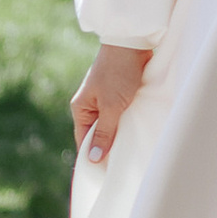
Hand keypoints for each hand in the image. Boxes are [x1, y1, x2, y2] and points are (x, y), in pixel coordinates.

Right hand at [70, 42, 148, 164]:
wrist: (132, 41)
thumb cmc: (119, 72)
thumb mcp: (112, 106)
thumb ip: (105, 132)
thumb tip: (93, 159)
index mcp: (81, 108)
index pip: (84, 141)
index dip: (93, 158)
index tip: (105, 176)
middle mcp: (89, 105)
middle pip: (97, 135)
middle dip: (107, 148)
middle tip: (121, 167)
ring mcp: (104, 99)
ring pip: (110, 125)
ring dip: (119, 134)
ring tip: (130, 152)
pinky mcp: (118, 93)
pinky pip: (119, 115)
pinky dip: (126, 123)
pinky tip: (135, 132)